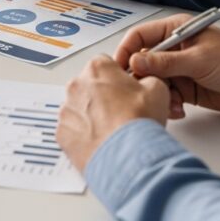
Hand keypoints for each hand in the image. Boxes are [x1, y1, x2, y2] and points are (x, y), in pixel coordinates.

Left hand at [57, 55, 169, 172]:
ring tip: (113, 130)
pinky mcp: (62, 134)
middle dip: (103, 96)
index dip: (118, 78)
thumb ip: (147, 79)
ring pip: (79, 108)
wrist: (126, 156)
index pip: (105, 64)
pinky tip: (102, 142)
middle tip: (122, 112)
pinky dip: (84, 135)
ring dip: (92, 116)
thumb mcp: (157, 89)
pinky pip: (72, 130)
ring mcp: (66, 111)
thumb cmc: (138, 122)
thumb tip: (145, 83)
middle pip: (89, 86)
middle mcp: (76, 86)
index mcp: (97, 69)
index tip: (126, 89)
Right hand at [114, 14, 219, 117]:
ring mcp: (178, 69)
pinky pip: (165, 96)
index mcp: (176, 31)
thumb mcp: (200, 60)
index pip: (140, 37)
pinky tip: (178, 110)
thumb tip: (136, 61)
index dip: (126, 51)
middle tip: (145, 92)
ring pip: (153, 82)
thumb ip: (166, 62)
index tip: (120, 69)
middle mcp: (174, 49)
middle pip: (143, 62)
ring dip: (157, 95)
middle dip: (143, 79)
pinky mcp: (184, 88)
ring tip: (170, 104)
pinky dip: (167, 105)